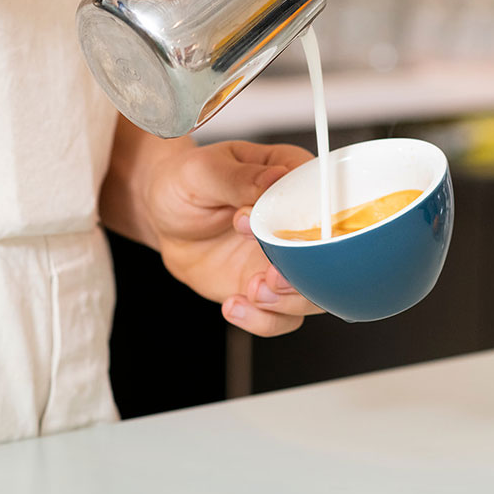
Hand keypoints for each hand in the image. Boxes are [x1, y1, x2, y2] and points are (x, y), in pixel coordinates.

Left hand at [104, 125, 324, 336]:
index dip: (310, 226)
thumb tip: (274, 178)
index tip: (273, 231)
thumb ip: (240, 179)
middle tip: (268, 276)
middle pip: (330, 258)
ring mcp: (288, 260)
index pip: (328, 205)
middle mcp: (299, 224)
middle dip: (303, 275)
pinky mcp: (270, 290)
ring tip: (250, 291)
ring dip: (287, 303)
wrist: (163, 218)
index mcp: (294, 180)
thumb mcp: (204, 172)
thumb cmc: (186, 182)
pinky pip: (284, 318)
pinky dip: (264, 321)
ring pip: (315, 295)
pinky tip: (234, 305)